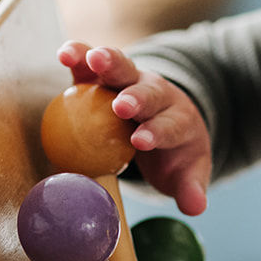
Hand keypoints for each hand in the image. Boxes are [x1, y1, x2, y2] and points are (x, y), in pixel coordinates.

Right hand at [58, 42, 211, 215]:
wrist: (167, 119)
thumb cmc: (174, 152)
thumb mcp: (187, 171)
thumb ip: (190, 186)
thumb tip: (196, 207)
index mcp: (178, 120)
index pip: (170, 125)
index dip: (157, 132)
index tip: (142, 142)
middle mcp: (157, 96)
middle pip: (149, 93)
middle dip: (136, 98)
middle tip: (121, 105)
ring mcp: (132, 82)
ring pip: (122, 69)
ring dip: (108, 62)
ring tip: (92, 57)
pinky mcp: (106, 76)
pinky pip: (92, 65)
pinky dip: (80, 56)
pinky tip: (64, 53)